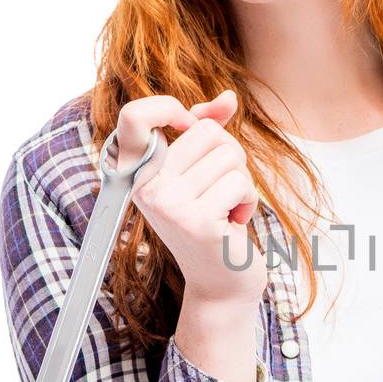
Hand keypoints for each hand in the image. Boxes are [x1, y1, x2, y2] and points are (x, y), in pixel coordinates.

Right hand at [111, 88, 266, 307]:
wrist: (223, 282)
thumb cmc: (216, 221)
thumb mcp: (205, 172)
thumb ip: (208, 131)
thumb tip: (228, 99)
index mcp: (139, 173)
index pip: (133, 116)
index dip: (167, 107)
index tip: (189, 123)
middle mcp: (145, 187)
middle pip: (206, 131)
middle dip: (229, 156)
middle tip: (221, 191)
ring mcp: (167, 204)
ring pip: (229, 155)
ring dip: (241, 182)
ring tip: (227, 210)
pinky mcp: (195, 221)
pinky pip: (241, 182)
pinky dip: (249, 201)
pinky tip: (234, 224)